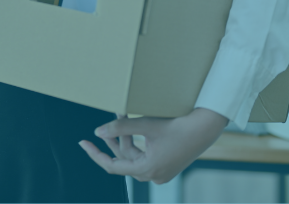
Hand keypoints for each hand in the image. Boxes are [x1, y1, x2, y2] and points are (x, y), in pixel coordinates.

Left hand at [79, 108, 228, 184]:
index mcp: (147, 169)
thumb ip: (120, 127)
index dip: (96, 154)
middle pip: (124, 158)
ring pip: (134, 155)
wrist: (205, 127)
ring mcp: (161, 171)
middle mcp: (153, 175)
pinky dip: (137, 141)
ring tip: (123, 113)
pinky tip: (135, 125)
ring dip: (127, 136)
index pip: (113, 166)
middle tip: (113, 116)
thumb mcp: (145, 125)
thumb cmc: (176, 125)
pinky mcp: (167, 164)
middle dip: (116, 137)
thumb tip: (98, 132)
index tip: (83, 143)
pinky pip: (144, 155)